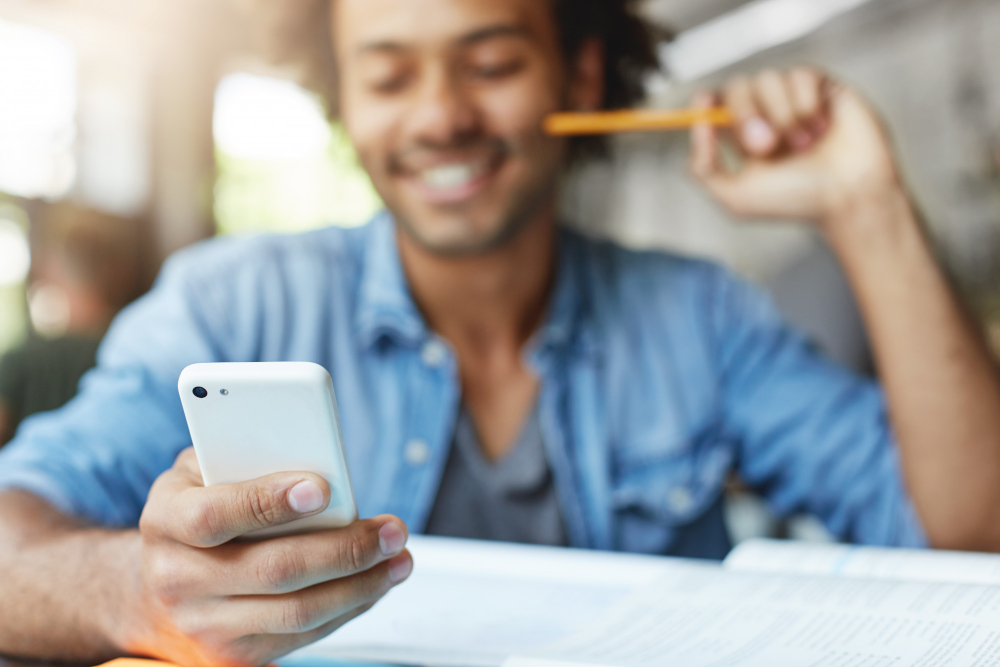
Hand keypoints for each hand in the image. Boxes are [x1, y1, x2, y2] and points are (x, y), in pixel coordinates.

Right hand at [118, 448, 411, 666]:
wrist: (156, 585)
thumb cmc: (195, 509)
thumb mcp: (203, 470)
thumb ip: (246, 457)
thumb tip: (315, 457)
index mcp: (166, 521)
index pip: (214, 515)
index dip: (268, 501)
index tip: (322, 488)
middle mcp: (178, 579)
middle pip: (273, 570)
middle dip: (344, 550)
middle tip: (392, 530)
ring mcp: (205, 625)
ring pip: (297, 612)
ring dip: (361, 585)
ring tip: (398, 558)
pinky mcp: (234, 656)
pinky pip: (303, 636)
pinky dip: (349, 607)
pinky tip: (375, 582)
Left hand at [690, 67, 903, 225]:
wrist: (848, 196)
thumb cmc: (797, 201)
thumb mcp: (736, 197)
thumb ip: (704, 167)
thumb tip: (698, 124)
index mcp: (742, 136)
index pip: (715, 103)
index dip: (707, 100)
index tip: (704, 103)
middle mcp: (767, 114)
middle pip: (738, 86)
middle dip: (745, 114)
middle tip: (765, 147)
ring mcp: (794, 98)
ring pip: (768, 79)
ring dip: (782, 115)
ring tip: (802, 145)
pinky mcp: (823, 87)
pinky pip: (801, 75)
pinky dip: (806, 104)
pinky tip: (821, 127)